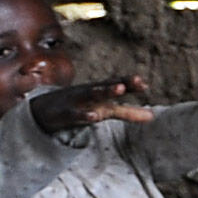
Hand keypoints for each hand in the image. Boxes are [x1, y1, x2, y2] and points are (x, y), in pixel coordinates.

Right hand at [26, 74, 157, 135]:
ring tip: (119, 88)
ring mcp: (78, 101)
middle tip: (138, 80)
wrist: (44, 111)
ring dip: (105, 90)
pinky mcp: (66, 114)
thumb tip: (153, 116)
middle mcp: (91, 93)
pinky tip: (94, 117)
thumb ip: (128, 112)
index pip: (118, 84)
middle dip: (122, 82)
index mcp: (101, 91)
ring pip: (92, 94)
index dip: (131, 84)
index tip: (144, 85)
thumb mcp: (106, 110)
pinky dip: (85, 115)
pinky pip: (76, 115)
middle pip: (108, 86)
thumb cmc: (81, 107)